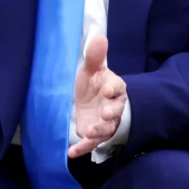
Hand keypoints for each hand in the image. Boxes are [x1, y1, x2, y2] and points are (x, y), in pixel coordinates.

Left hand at [68, 35, 127, 157]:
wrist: (90, 100)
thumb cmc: (94, 83)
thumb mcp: (92, 69)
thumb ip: (95, 56)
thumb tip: (99, 36)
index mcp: (114, 89)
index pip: (117, 88)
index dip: (113, 89)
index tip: (107, 89)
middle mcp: (112, 107)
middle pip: (115, 111)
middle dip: (110, 113)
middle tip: (105, 113)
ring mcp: (104, 123)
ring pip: (106, 128)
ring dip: (98, 131)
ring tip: (88, 131)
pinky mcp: (94, 134)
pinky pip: (90, 143)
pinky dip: (82, 148)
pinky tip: (71, 153)